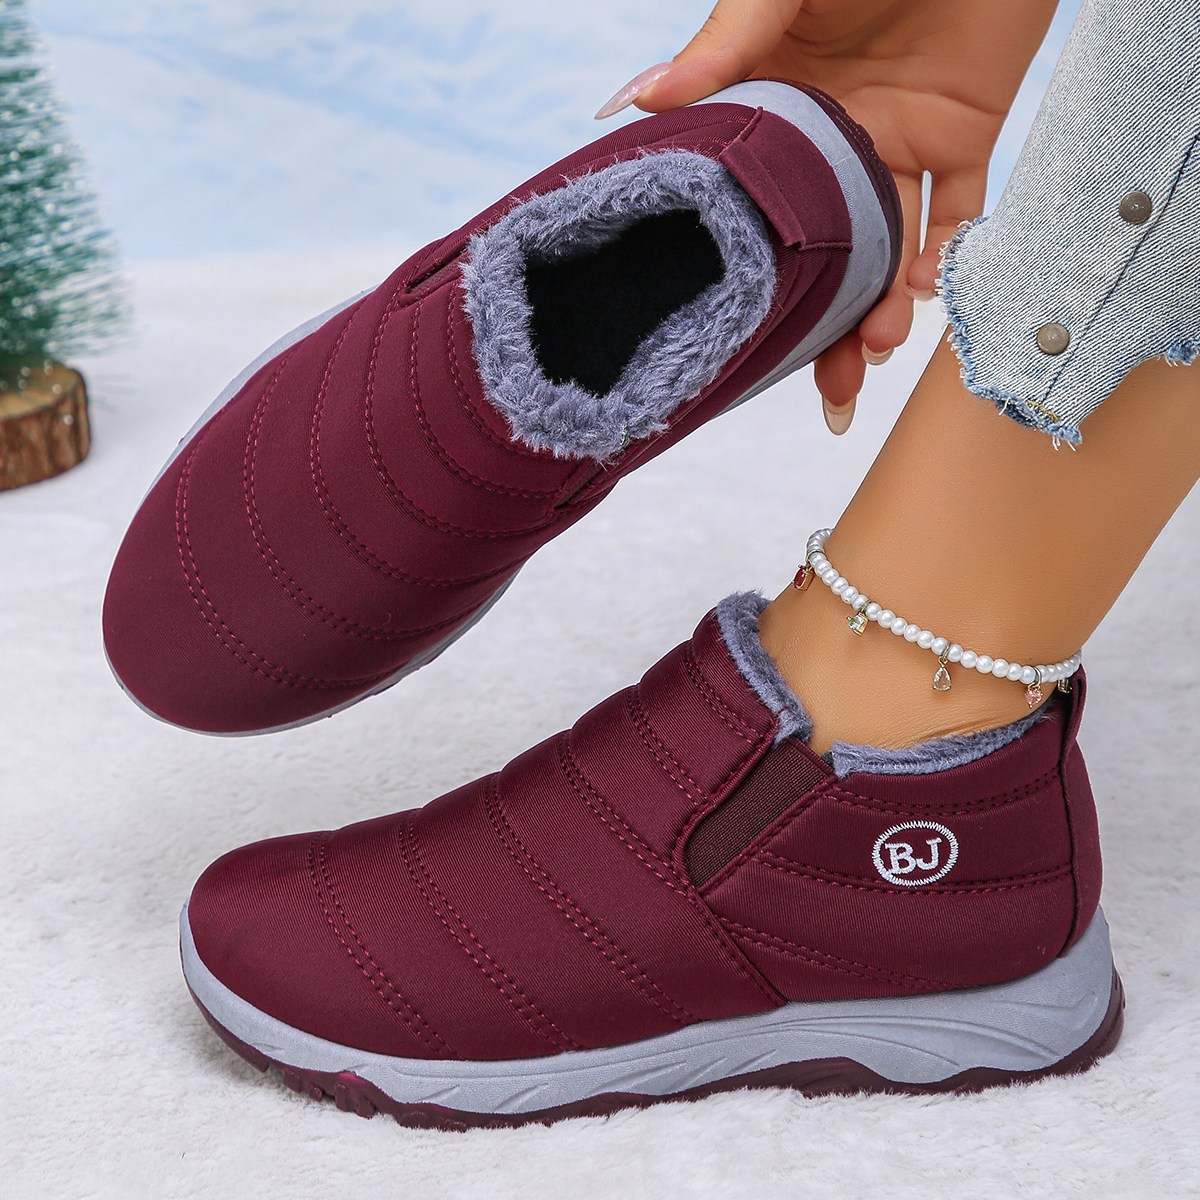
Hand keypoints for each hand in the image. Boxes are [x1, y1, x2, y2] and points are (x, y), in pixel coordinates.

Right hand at [598, 0, 1056, 427]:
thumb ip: (721, 45)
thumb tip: (633, 100)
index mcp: (772, 108)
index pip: (746, 207)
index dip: (739, 273)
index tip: (727, 335)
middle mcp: (829, 139)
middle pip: (817, 251)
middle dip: (819, 325)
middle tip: (822, 391)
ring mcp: (895, 142)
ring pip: (884, 250)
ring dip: (880, 310)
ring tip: (871, 351)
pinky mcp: (962, 134)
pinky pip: (958, 216)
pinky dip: (947, 260)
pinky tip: (923, 290)